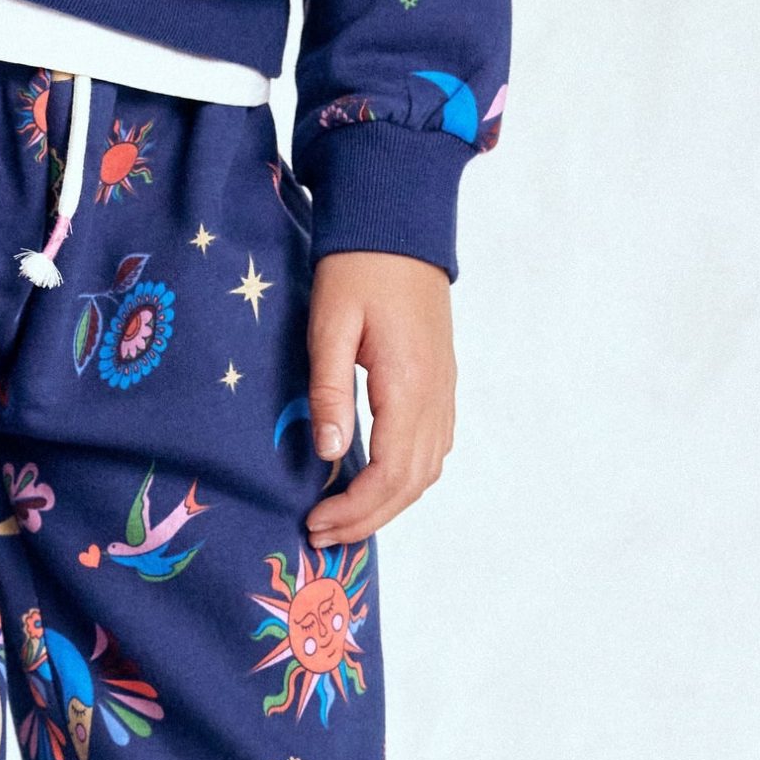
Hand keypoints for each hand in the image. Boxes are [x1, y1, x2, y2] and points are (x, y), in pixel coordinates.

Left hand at [304, 252, 456, 546]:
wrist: (399, 223)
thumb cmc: (358, 268)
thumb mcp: (330, 326)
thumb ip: (330, 391)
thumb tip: (331, 456)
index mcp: (409, 385)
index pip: (390, 473)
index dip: (354, 508)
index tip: (315, 521)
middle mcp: (436, 396)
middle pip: (411, 484)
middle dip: (367, 518)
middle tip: (323, 536)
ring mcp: (444, 390)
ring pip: (427, 471)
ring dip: (388, 504)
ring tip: (345, 520)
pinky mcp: (441, 383)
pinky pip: (433, 448)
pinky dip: (406, 478)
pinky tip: (374, 483)